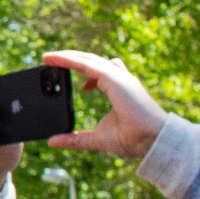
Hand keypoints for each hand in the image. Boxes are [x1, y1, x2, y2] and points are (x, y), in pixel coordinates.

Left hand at [43, 51, 167, 158]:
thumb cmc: (133, 139)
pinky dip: (68, 60)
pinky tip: (53, 59)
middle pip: (91, 62)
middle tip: (50, 61)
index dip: (80, 68)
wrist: (151, 140)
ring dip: (66, 56)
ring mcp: (118, 77)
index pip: (96, 73)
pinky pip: (85, 64)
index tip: (63, 74)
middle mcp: (120, 79)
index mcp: (118, 89)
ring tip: (48, 57)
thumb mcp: (96, 139)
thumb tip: (52, 142)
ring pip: (88, 59)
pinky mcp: (113, 78)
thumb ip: (75, 139)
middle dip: (70, 59)